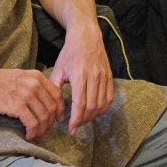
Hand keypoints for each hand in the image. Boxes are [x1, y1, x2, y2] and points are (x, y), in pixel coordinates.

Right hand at [0, 66, 64, 140]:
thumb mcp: (19, 77)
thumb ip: (32, 85)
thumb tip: (43, 101)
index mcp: (37, 76)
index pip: (57, 94)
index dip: (60, 109)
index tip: (58, 118)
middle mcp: (35, 84)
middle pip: (53, 107)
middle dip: (51, 122)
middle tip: (45, 130)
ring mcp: (27, 95)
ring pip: (44, 117)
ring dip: (43, 130)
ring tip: (36, 135)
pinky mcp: (17, 106)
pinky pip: (33, 123)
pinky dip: (33, 132)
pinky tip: (28, 136)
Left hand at [51, 18, 113, 133]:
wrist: (86, 37)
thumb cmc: (69, 54)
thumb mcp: (58, 70)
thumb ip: (56, 91)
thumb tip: (58, 114)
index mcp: (79, 76)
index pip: (80, 104)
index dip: (76, 119)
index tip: (71, 129)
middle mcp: (94, 77)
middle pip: (92, 106)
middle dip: (83, 120)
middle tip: (76, 125)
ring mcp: (104, 76)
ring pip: (101, 104)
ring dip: (93, 116)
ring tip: (84, 119)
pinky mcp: (110, 76)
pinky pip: (109, 97)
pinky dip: (103, 108)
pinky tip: (96, 112)